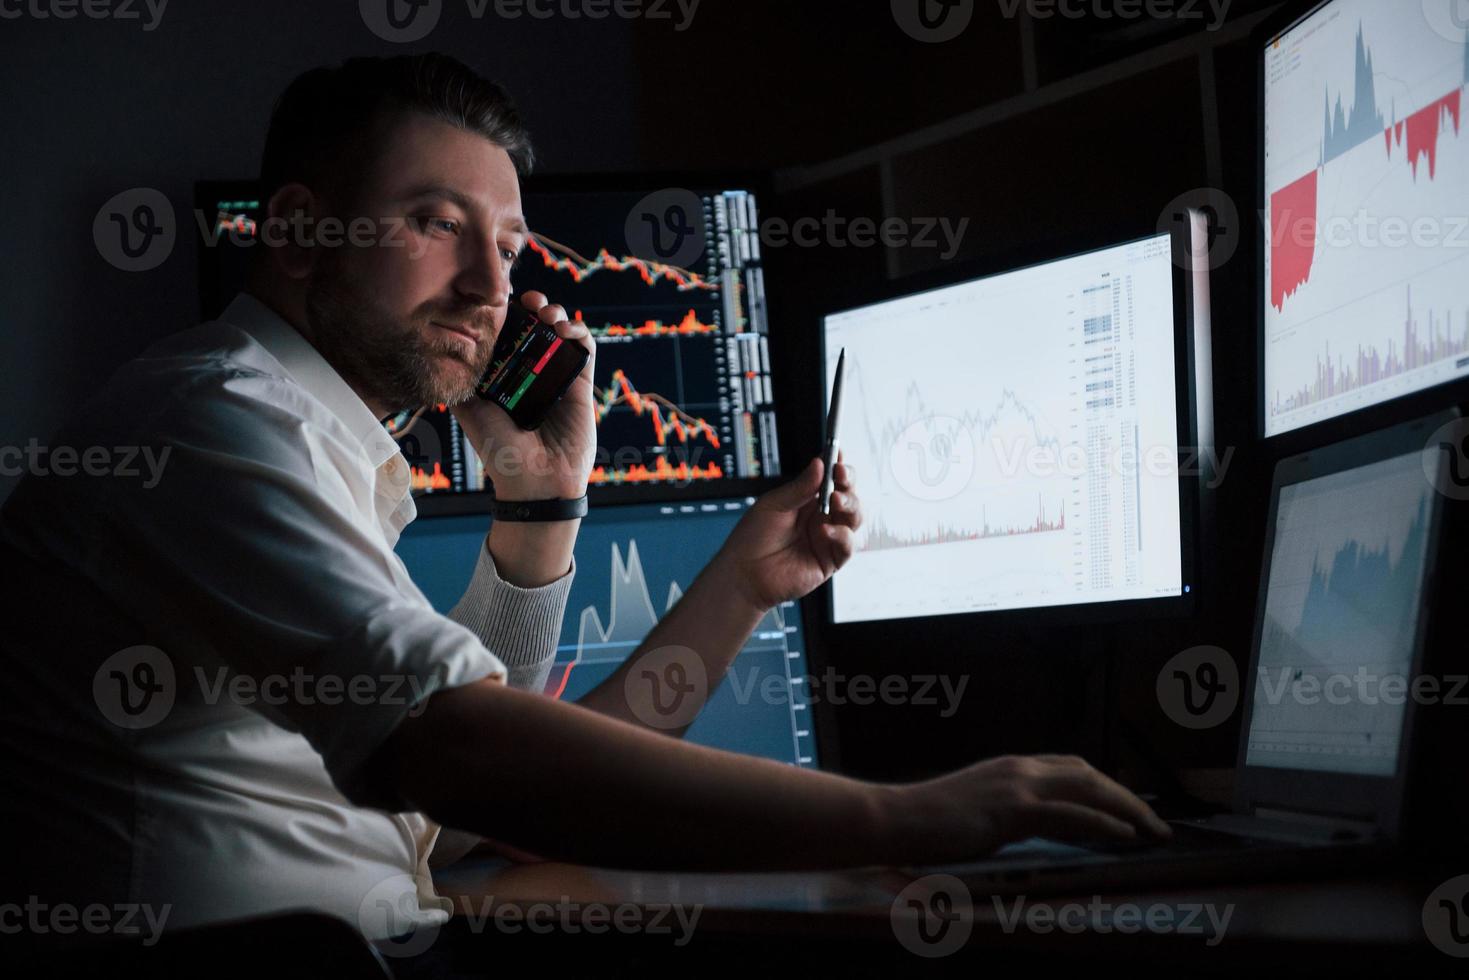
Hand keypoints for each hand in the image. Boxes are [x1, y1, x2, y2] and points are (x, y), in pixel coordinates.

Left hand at [451, 292, 596, 500]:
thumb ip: (461, 382)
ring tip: (546, 313)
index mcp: (506, 374)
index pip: (508, 333)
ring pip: (562, 331)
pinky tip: (565, 329)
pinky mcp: (581, 383)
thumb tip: (443, 350)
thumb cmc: (499, 449)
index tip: (500, 300)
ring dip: (557, 313)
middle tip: (528, 300)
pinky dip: (579, 332)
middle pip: (536, 326)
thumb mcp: (470, 410)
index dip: (507, 313)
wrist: (534, 481)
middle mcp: (532, 371)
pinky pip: (585, 350)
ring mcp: (558, 375)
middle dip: (534, 306)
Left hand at [713, 455, 861, 611]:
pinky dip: (841, 535)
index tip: (837, 455)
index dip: (838, 466)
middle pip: (848, 496)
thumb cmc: (753, 538)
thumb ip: (800, 488)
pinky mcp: (830, 560)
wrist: (744, 573)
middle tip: (840, 475)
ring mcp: (828, 538)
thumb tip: (820, 464)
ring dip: (849, 505)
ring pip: (854, 518)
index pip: (830, 479)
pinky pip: (847, 545)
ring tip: (835, 500)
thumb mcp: (774, 505)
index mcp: (807, 501)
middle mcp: (821, 518)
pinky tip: (825, 531)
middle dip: (848, 483)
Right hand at [880, 754, 1172, 862]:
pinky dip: (1103, 823)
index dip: (1106, 786)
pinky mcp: (1012, 810)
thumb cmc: (927, 822)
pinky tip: (1125, 835)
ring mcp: (1017, 787)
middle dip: (1127, 797)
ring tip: (1154, 830)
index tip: (1130, 807)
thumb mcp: (975, 810)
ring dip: (1128, 809)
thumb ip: (1004, 813)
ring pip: (1088, 789)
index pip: (1071, 769)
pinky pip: (1070, 814)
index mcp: (1011, 768)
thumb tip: (1025, 830)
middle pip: (1089, 775)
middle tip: (1155, 822)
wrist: (896, 818)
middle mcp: (1019, 769)